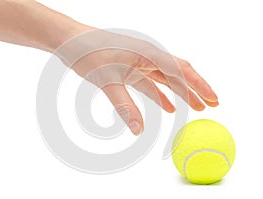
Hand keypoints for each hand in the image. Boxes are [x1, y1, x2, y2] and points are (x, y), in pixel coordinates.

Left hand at [55, 28, 218, 134]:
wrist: (70, 41)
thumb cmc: (88, 52)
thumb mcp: (107, 80)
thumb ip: (125, 106)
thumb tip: (139, 131)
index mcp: (148, 54)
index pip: (182, 71)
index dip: (199, 86)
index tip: (213, 100)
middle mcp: (147, 57)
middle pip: (178, 75)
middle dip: (195, 90)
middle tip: (210, 106)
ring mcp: (138, 63)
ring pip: (166, 80)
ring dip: (180, 94)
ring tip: (194, 108)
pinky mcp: (129, 69)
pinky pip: (150, 84)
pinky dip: (160, 96)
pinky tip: (167, 106)